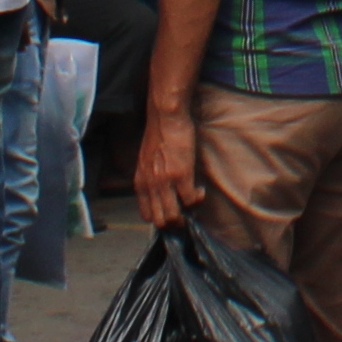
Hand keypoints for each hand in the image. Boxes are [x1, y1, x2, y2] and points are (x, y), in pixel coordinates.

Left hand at [135, 106, 205, 234]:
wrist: (165, 118)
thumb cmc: (158, 135)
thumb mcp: (145, 161)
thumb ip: (150, 177)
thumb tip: (160, 190)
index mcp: (140, 183)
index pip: (146, 215)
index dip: (160, 218)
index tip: (172, 213)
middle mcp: (150, 187)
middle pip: (160, 220)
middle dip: (174, 223)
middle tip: (186, 216)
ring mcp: (165, 183)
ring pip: (174, 216)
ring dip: (186, 215)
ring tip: (193, 205)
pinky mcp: (181, 176)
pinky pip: (191, 199)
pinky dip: (198, 199)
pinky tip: (201, 191)